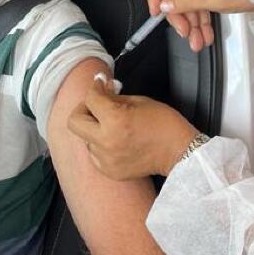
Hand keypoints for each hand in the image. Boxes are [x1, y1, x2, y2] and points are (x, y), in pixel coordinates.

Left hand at [68, 76, 199, 179]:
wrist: (179, 152)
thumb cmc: (164, 124)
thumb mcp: (138, 101)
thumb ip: (114, 96)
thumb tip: (101, 87)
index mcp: (114, 120)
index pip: (91, 99)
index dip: (95, 87)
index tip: (100, 83)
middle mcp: (105, 142)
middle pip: (74, 122)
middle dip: (83, 109)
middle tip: (96, 105)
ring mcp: (106, 159)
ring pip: (85, 138)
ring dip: (94, 128)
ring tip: (113, 125)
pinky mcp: (109, 171)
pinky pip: (94, 153)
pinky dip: (100, 145)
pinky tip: (116, 140)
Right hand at [146, 0, 253, 52]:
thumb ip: (187, 2)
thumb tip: (164, 6)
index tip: (157, 14)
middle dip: (179, 17)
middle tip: (185, 34)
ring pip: (189, 3)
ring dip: (192, 24)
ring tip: (198, 43)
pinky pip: (202, 4)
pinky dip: (203, 21)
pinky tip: (205, 37)